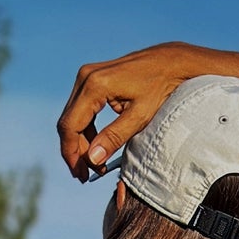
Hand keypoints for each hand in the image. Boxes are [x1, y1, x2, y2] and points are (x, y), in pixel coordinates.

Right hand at [57, 41, 199, 180]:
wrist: (169, 62)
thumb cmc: (160, 87)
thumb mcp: (140, 116)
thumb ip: (114, 137)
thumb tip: (92, 159)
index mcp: (95, 85)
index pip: (71, 125)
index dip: (72, 154)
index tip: (81, 175)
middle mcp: (86, 77)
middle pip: (68, 122)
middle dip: (75, 152)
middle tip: (86, 176)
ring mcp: (87, 76)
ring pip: (73, 117)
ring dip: (80, 143)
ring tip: (94, 165)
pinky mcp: (92, 79)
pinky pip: (81, 110)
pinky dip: (87, 131)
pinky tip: (97, 147)